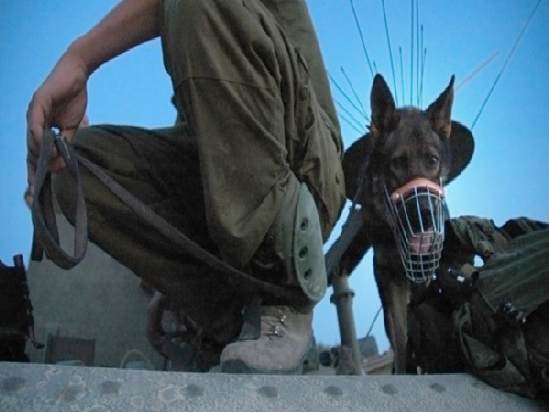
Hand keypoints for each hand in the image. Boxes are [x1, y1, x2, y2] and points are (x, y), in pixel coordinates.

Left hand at [26, 52, 88, 191]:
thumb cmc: (74, 97)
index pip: (37, 153)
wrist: (77, 74)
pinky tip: (42, 147)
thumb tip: (63, 160)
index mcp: (42, 128)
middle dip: (32, 169)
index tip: (38, 187)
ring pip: (32, 139)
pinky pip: (36, 122)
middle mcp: (34, 122)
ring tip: (48, 167)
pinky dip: (37, 135)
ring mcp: (34, 112)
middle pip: (30, 150)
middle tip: (35, 186)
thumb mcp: (72, 126)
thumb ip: (66, 141)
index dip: (37, 169)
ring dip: (39, 155)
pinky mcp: (38, 102)